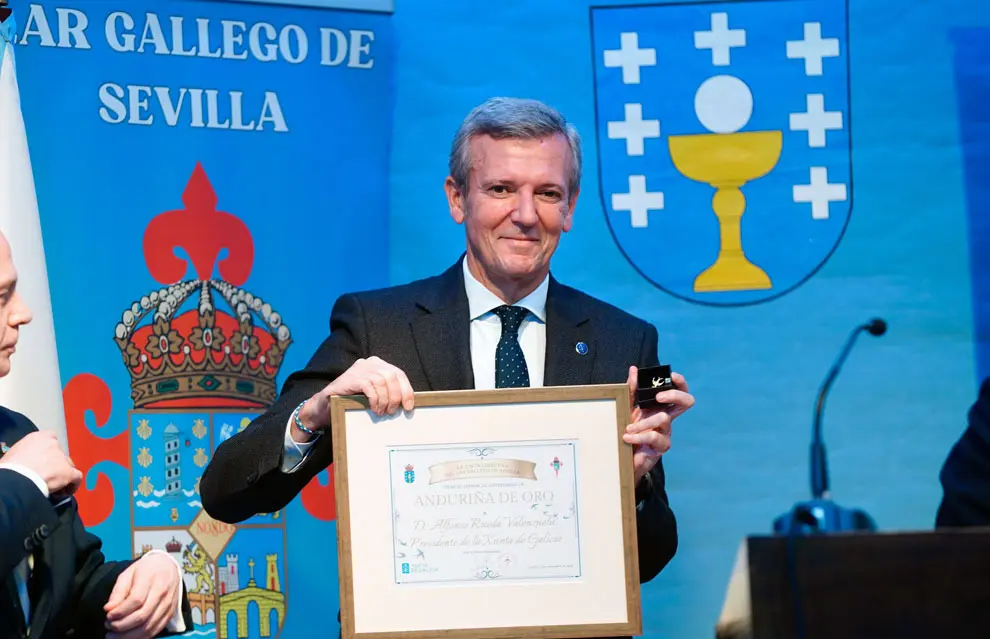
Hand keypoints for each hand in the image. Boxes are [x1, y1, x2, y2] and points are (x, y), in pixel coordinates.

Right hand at [0, 431, 82, 495]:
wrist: (17, 478)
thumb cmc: (10, 467)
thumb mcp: (15, 453)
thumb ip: (26, 453)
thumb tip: (26, 462)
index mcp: (39, 437)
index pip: (51, 437)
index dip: (49, 450)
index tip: (44, 460)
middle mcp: (54, 445)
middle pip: (60, 454)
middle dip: (56, 464)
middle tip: (47, 475)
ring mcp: (62, 458)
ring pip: (69, 465)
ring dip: (63, 474)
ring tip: (55, 485)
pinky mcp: (68, 472)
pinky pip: (77, 477)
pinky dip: (73, 484)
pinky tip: (66, 492)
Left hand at [104, 552, 180, 638]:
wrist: (168, 567)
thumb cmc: (145, 570)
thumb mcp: (128, 574)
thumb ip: (118, 592)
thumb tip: (108, 609)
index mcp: (151, 578)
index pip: (136, 600)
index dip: (120, 612)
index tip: (108, 616)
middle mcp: (162, 592)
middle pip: (142, 616)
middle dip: (121, 626)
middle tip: (108, 626)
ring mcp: (168, 604)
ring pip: (149, 627)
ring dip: (129, 636)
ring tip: (114, 635)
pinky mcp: (170, 613)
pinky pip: (155, 630)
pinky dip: (140, 637)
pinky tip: (128, 636)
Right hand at [299, 356, 414, 432]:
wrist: (326, 406)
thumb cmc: (352, 401)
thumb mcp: (374, 395)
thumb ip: (387, 393)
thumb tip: (408, 403)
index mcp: (378, 365)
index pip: (399, 374)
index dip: (407, 390)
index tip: (409, 407)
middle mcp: (369, 363)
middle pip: (392, 376)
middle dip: (396, 396)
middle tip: (393, 411)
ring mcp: (359, 369)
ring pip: (381, 381)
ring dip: (385, 399)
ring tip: (382, 412)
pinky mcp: (350, 377)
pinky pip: (369, 386)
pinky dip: (374, 399)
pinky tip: (374, 408)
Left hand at [622, 366, 694, 483]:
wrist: (623, 456)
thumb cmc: (628, 431)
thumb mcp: (627, 407)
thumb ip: (631, 390)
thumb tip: (634, 369)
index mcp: (660, 407)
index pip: (679, 390)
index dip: (679, 382)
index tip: (671, 375)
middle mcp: (667, 418)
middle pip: (686, 402)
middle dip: (674, 395)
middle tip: (658, 397)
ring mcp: (666, 432)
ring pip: (664, 418)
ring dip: (643, 422)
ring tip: (628, 427)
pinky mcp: (662, 446)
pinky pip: (653, 436)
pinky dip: (638, 436)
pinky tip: (627, 437)